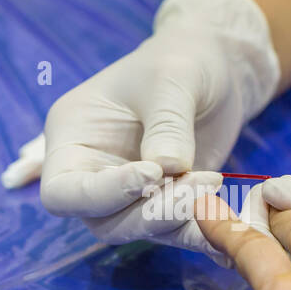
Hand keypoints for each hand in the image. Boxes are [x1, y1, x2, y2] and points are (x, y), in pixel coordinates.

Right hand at [0, 0, 278, 257]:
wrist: (217, 66)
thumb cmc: (181, 59)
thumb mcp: (174, 79)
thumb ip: (167, 123)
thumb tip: (167, 167)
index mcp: (73, 136)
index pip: (64, 191)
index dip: (102, 194)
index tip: (152, 173)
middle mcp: (93, 170)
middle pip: (100, 221)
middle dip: (147, 213)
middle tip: (194, 185)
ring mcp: (128, 192)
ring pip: (137, 229)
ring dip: (175, 218)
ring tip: (212, 181)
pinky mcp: (164, 201)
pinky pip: (175, 230)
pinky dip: (199, 230)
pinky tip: (225, 217)